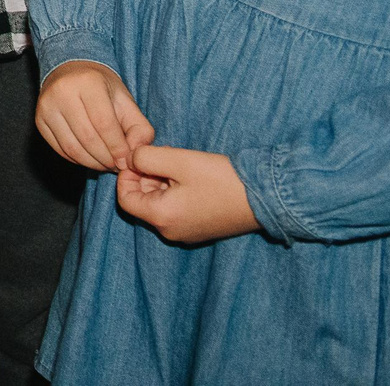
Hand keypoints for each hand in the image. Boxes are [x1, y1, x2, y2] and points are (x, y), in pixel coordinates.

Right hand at [37, 60, 155, 171]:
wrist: (71, 71)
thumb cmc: (102, 88)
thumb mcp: (126, 101)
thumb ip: (139, 128)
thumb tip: (134, 155)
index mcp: (88, 82)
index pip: (104, 123)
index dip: (117, 147)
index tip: (127, 161)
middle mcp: (63, 91)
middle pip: (87, 138)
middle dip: (106, 158)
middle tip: (117, 166)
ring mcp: (47, 106)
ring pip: (72, 147)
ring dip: (92, 163)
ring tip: (106, 164)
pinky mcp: (39, 120)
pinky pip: (59, 149)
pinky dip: (78, 160)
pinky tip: (90, 158)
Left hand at [117, 144, 258, 243]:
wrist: (265, 197)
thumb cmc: (220, 178)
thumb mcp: (179, 160)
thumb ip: (146, 157)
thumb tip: (131, 159)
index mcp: (162, 218)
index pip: (124, 200)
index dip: (126, 175)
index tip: (139, 157)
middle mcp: (171, 232)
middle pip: (142, 202)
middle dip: (145, 176)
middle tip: (162, 156)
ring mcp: (186, 233)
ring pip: (159, 204)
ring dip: (161, 182)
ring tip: (178, 164)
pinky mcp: (200, 229)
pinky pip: (175, 210)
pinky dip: (175, 192)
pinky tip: (190, 176)